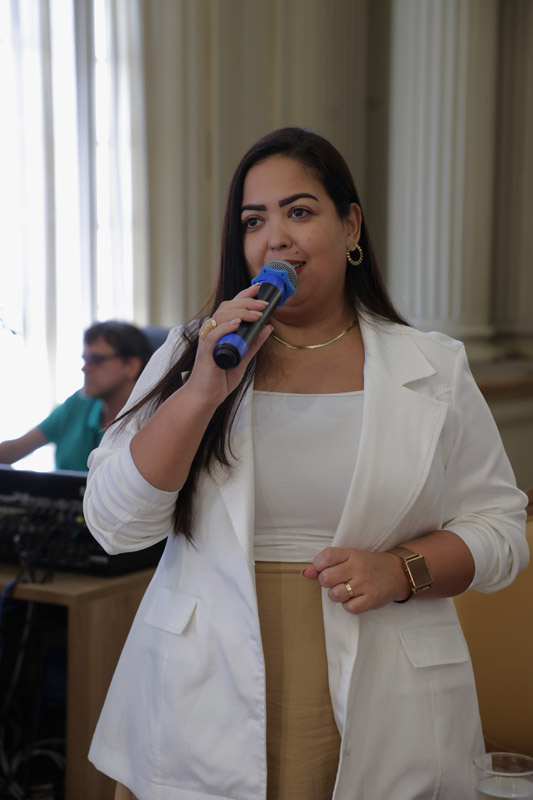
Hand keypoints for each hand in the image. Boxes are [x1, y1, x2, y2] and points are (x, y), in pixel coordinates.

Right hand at [186, 283, 272, 407]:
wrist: (206, 397)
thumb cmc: (220, 378)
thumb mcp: (244, 358)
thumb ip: (254, 343)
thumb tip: (268, 327)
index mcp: (220, 331)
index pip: (231, 307)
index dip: (244, 295)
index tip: (259, 287)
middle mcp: (212, 332)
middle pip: (226, 307)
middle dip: (247, 302)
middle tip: (264, 305)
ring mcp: (208, 341)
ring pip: (220, 317)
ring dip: (241, 312)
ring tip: (257, 315)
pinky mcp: (206, 352)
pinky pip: (213, 334)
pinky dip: (226, 327)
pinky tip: (237, 324)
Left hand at [301, 546, 408, 613]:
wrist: (397, 573)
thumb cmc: (368, 565)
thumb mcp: (349, 558)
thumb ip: (326, 564)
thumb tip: (305, 572)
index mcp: (351, 554)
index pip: (326, 556)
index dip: (318, 565)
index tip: (322, 569)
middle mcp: (358, 567)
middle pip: (326, 578)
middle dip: (326, 582)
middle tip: (334, 581)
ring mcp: (365, 584)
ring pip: (335, 594)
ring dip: (336, 595)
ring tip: (344, 591)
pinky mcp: (372, 599)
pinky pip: (349, 607)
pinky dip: (348, 605)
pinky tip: (354, 599)